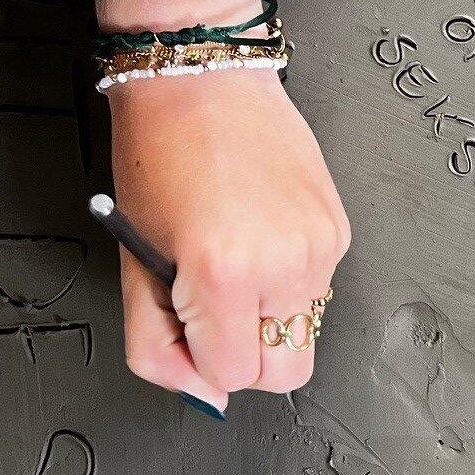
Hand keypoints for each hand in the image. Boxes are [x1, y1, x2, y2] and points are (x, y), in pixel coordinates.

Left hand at [109, 67, 349, 413]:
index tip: (188, 327)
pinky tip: (260, 239)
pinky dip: (287, 282)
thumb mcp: (136, 261)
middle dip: (249, 358)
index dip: (203, 363)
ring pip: (305, 333)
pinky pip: (318, 291)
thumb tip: (200, 390)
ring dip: (268, 316)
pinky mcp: (339, 233)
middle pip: (287, 372)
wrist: (204, 83)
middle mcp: (285, 265)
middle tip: (216, 314)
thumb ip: (157, 341)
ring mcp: (321, 250)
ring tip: (235, 262)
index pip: (233, 376)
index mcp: (226, 274)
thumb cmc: (162, 154)